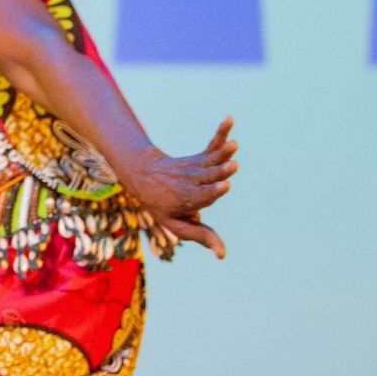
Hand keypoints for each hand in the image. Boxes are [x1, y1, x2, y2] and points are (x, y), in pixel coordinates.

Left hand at [117, 117, 238, 259]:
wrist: (142, 177)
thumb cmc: (162, 206)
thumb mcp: (176, 224)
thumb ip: (200, 236)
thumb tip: (223, 255)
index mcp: (185, 200)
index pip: (201, 196)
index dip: (212, 192)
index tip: (224, 186)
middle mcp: (190, 182)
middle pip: (207, 177)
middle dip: (220, 171)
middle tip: (233, 166)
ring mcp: (194, 168)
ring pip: (210, 159)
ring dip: (223, 152)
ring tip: (234, 144)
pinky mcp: (198, 158)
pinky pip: (211, 145)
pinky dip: (220, 133)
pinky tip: (229, 120)